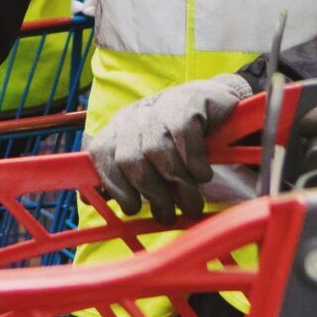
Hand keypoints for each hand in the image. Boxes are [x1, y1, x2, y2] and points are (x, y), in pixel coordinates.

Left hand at [88, 73, 251, 219]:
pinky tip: (203, 175)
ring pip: (158, 151)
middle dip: (151, 192)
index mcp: (119, 128)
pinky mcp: (188, 103)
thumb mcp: (151, 156)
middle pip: (129, 159)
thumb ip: (128, 177)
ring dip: (178, 185)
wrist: (216, 101)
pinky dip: (194, 163)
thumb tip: (100, 202)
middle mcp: (135, 115)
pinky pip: (184, 138)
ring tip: (192, 204)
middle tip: (168, 216)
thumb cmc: (179, 140)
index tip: (133, 208)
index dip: (114, 185)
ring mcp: (160, 106)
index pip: (101, 153)